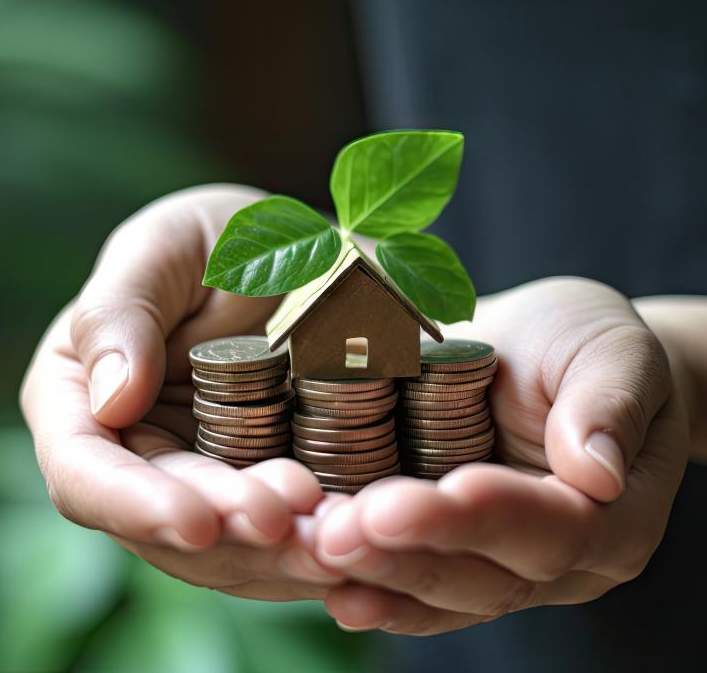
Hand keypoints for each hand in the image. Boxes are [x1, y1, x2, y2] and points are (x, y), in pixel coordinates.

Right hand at [21, 184, 338, 599]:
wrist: (300, 254)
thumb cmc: (217, 238)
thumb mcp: (163, 247)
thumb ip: (119, 312)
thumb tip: (109, 402)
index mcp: (83, 402)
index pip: (86, 476)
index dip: (135, 507)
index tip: (197, 518)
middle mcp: (140, 457)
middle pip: (169, 528)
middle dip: (230, 533)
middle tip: (291, 515)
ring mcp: (208, 481)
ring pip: (233, 549)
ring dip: (283, 554)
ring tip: (336, 532)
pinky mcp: (270, 488)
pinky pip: (289, 535)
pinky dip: (322, 540)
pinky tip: (360, 527)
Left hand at [313, 278, 689, 632]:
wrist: (545, 350)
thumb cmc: (586, 342)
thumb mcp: (615, 350)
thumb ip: (611, 404)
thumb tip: (598, 472)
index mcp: (610, 517)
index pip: (553, 531)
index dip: (492, 516)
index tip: (443, 490)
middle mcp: (555, 559)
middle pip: (486, 576)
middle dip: (412, 553)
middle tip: (342, 531)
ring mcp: (497, 562)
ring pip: (439, 590)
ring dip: (375, 573)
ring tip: (316, 548)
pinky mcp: (448, 548)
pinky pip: (411, 581)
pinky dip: (371, 582)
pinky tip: (324, 577)